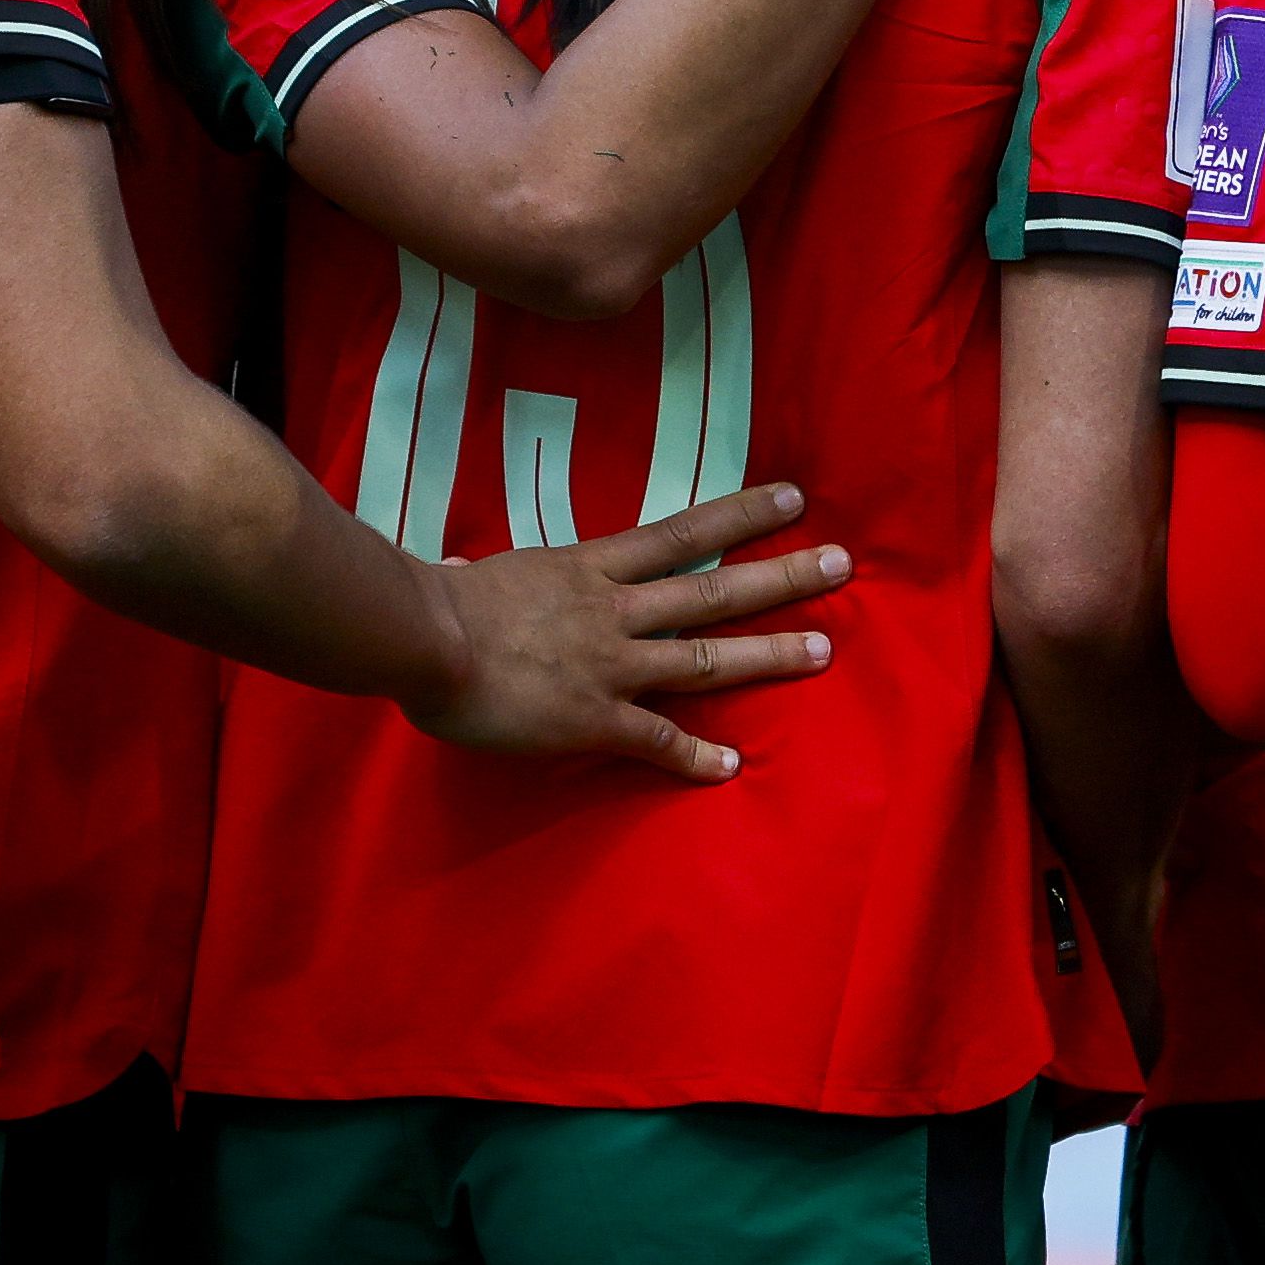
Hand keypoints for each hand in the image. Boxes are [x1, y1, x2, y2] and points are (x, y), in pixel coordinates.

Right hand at [406, 481, 854, 780]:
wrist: (422, 637)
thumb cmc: (434, 604)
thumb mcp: (475, 575)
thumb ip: (484, 574)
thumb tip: (465, 571)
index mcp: (588, 568)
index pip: (680, 532)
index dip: (741, 514)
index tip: (792, 498)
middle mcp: (614, 609)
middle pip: (715, 589)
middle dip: (783, 576)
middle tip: (842, 564)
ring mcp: (611, 663)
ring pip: (706, 655)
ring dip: (769, 654)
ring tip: (823, 650)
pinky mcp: (595, 717)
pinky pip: (657, 739)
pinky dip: (696, 755)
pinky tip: (731, 766)